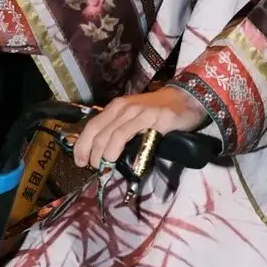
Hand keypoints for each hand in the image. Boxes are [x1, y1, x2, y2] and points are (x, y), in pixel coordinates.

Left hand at [73, 86, 207, 169]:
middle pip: (98, 132)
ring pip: (110, 135)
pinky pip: (128, 134)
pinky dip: (117, 148)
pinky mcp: (152, 118)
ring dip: (102, 154)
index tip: (80, 162)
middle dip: (91, 154)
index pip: (91, 126)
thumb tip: (104, 153)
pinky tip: (116, 158)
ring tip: (104, 166)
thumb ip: (121, 129)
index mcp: (116, 107)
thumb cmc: (159, 111)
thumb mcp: (135, 116)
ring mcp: (137, 112)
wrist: (186, 98)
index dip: (82, 145)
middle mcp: (123, 107)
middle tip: (94, 168)